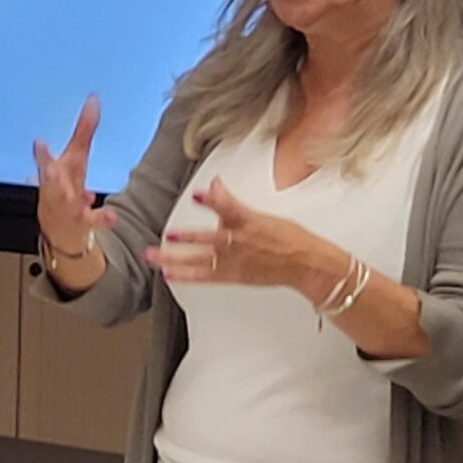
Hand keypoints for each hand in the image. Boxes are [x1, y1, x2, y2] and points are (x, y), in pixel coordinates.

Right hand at [32, 96, 115, 253]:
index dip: (69, 129)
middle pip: (49, 174)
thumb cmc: (64, 193)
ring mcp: (66, 204)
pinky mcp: (81, 220)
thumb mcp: (74, 158)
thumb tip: (93, 101)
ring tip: (72, 187)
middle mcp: (58, 186)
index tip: (86, 103)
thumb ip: (84, 129)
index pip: (57, 149)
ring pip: (63, 197)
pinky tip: (110, 215)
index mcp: (58, 170)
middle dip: (44, 162)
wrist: (60, 232)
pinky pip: (91, 220)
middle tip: (39, 147)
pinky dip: (101, 218)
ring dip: (66, 191)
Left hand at [144, 178, 337, 294]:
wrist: (308, 265)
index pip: (231, 208)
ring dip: (176, 258)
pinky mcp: (235, 275)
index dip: (214, 200)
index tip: (198, 193)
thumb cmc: (290, 238)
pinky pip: (206, 277)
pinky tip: (169, 274)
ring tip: (154, 256)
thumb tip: (214, 184)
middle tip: (169, 234)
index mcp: (251, 222)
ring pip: (202, 260)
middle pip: (212, 239)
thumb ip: (232, 203)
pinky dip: (187, 276)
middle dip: (190, 236)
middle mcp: (242, 242)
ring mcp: (237, 261)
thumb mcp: (263, 214)